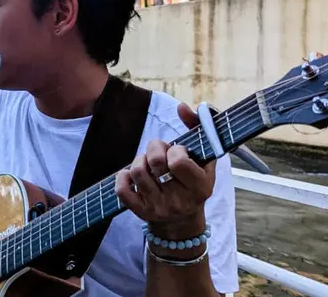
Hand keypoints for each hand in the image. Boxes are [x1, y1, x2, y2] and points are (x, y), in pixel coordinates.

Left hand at [115, 103, 214, 238]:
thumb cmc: (194, 180)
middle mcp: (180, 201)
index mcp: (200, 187)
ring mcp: (159, 208)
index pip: (178, 162)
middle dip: (154, 148)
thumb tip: (182, 107)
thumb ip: (199, 127)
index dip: (174, 149)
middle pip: (155, 162)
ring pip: (137, 172)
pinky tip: (132, 175)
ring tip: (148, 164)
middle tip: (159, 152)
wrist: (183, 221)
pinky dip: (122, 177)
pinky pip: (122, 190)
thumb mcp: (205, 157)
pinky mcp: (141, 212)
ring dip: (140, 160)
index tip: (178, 151)